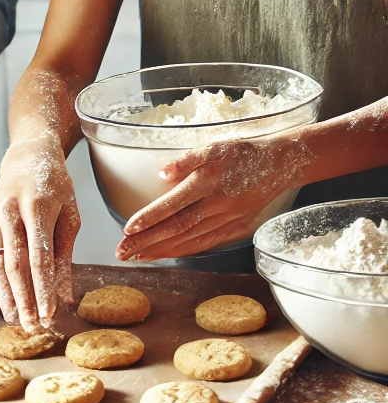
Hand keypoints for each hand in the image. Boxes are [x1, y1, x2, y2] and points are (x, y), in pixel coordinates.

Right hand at [0, 136, 79, 328]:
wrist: (27, 158)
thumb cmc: (55, 188)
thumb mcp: (70, 215)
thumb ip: (65, 255)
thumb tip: (66, 296)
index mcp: (38, 208)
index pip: (40, 257)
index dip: (43, 288)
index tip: (50, 314)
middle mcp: (10, 213)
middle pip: (14, 264)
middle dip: (23, 299)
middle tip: (31, 327)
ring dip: (3, 294)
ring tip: (14, 319)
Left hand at [116, 134, 311, 260]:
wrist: (280, 164)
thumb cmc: (243, 152)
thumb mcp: (214, 146)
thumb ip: (187, 159)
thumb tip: (161, 174)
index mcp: (207, 183)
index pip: (172, 206)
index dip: (149, 218)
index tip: (127, 229)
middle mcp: (216, 206)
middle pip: (176, 228)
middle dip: (147, 242)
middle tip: (122, 252)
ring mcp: (228, 220)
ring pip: (190, 240)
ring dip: (162, 250)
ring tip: (137, 256)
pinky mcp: (236, 228)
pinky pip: (206, 243)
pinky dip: (185, 251)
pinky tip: (167, 254)